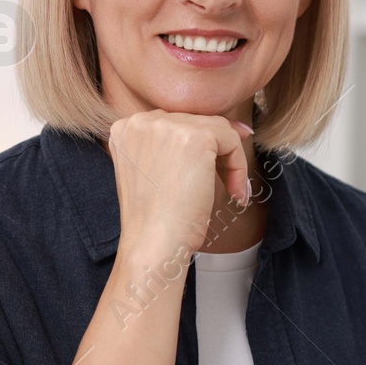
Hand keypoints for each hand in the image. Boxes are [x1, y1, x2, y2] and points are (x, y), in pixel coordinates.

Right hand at [106, 110, 252, 258]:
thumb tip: (224, 126)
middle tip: (229, 183)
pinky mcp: (195, 137)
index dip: (201, 141)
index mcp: (126, 128)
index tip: (219, 161)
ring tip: (233, 191)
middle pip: (195, 121)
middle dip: (216, 151)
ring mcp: (167, 126)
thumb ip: (170, 147)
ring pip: (216, 128)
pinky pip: (230, 140)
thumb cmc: (156, 219)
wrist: (153, 243)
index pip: (174, 122)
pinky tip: (235, 192)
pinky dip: (239, 166)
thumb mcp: (153, 172)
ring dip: (230, 160)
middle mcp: (142, 120)